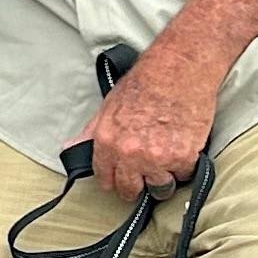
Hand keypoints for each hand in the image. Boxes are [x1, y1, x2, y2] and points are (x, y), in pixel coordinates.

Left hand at [83, 39, 224, 201]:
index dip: (115, 179)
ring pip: (160, 188)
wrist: (179, 68)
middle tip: (147, 172)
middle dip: (138, 184)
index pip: (106, 180)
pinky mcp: (183, 156)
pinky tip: (183, 147)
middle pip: (130, 190)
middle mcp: (130, 153)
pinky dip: (185, 165)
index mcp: (107, 141)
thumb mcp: (109, 105)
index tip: (123, 177)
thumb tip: (72, 148)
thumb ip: (91, 133)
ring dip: (164, 177)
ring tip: (167, 158)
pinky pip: (184, 175)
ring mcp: (157, 157)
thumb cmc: (145, 81)